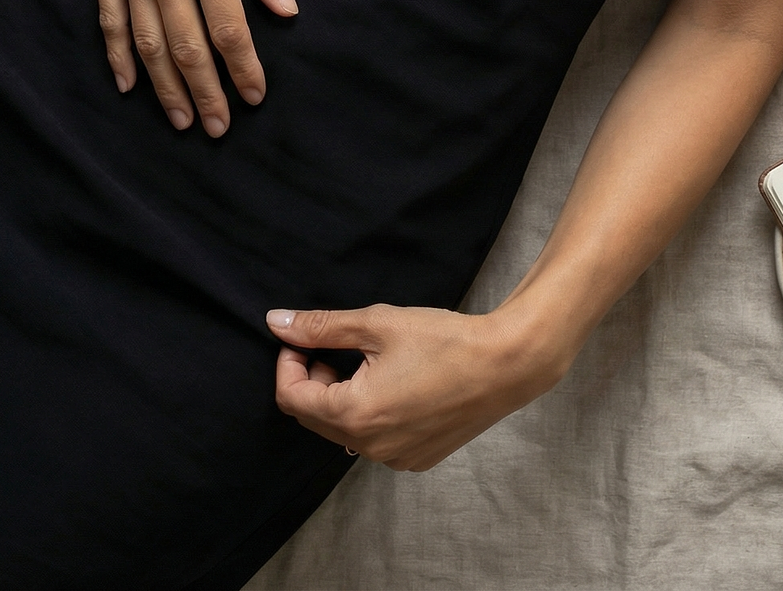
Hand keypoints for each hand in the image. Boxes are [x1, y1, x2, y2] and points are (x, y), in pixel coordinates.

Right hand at [91, 0, 296, 133]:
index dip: (244, 68)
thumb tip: (284, 9)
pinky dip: (119, 57)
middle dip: (206, 92)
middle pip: (188, 47)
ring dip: (165, 87)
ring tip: (181, 119)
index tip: (255, 97)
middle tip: (218, 127)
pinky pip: (111, 22)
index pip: (229, 29)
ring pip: (149, 44)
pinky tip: (129, 85)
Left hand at [267, 302, 564, 469]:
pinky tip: (397, 385)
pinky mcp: (416, 460)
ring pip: (344, 430)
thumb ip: (323, 326)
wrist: (506, 365)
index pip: (292, 398)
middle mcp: (368, 447)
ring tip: (370, 362)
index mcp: (353, 414)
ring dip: (342, 398)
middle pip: (314, 418)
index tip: (306, 338)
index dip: (290, 363)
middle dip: (314, 380)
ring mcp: (393, 459)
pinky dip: (371, 415)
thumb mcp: (378, 324)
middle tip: (337, 347)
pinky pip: (374, 441)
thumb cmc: (444, 340)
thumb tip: (276, 322)